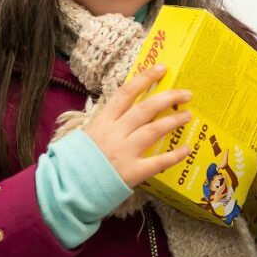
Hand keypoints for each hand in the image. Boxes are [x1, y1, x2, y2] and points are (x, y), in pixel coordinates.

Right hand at [84, 64, 193, 187]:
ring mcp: (125, 152)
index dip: (145, 79)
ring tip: (188, 115)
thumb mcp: (88, 133)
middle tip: (186, 93)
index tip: (161, 69)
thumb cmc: (76, 161)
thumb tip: (124, 106)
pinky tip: (187, 149)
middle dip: (168, 98)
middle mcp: (116, 133)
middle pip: (146, 109)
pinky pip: (158, 162)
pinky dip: (174, 155)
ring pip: (154, 130)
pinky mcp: (133, 172)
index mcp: (103, 121)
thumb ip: (106, 121)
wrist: (68, 187)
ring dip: (173, 121)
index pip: (126, 93)